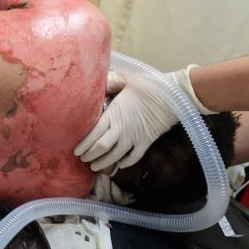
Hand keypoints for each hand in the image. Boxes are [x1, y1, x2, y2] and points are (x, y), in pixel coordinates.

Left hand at [74, 65, 215, 170]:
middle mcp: (121, 128)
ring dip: (103, 163)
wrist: (173, 95)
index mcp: (114, 113)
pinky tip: (118, 165)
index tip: (75, 150)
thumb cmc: (148, 85)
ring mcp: (134, 137)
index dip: (83, 144)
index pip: (93, 133)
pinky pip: (133, 157)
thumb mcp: (126, 81)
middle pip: (101, 148)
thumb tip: (99, 82)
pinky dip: (124, 163)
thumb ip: (111, 84)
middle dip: (89, 156)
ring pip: (114, 156)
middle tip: (82, 159)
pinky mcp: (146, 142)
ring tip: (94, 166)